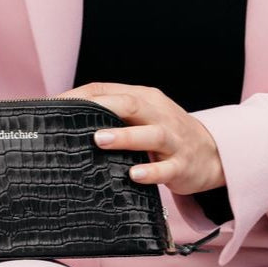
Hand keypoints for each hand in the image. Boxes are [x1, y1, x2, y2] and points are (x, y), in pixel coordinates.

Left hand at [63, 82, 224, 195]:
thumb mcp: (144, 118)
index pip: (108, 91)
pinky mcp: (182, 165)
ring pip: (150, 134)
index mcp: (145, 99)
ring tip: (101, 141)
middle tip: (79, 118)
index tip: (54, 106)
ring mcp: (173, 141)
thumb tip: (71, 123)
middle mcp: (159, 115)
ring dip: (125, 136)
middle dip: (104, 109)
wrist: (213, 153)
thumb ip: (115, 117)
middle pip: (131, 105)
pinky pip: (166, 169)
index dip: (81, 97)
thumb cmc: (168, 136)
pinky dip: (150, 172)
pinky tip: (134, 175)